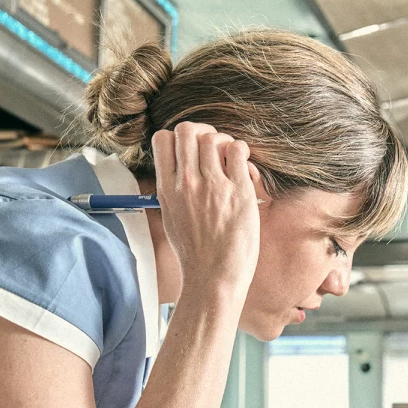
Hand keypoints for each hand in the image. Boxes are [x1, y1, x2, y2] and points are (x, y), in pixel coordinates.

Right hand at [151, 122, 261, 299]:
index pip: (162, 138)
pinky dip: (243, 153)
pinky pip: (238, 151)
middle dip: (204, 133)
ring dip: (226, 143)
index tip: (192, 151)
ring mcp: (212, 186)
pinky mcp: (238, 192)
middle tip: (215, 150)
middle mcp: (186, 183)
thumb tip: (184, 168)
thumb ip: (175, 191)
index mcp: (166, 189)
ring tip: (233, 162)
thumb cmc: (196, 254)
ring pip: (214, 137)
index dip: (179, 137)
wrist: (213, 278)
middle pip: (188, 130)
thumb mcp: (173, 218)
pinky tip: (245, 169)